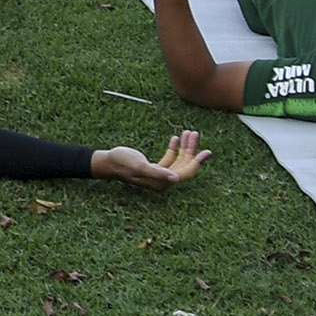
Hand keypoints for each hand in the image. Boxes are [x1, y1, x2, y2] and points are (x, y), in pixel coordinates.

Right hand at [92, 130, 206, 189]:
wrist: (108, 162)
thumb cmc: (121, 163)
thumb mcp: (139, 166)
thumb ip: (157, 172)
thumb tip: (176, 179)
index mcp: (162, 182)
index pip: (186, 172)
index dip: (197, 162)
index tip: (207, 152)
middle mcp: (163, 181)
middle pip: (184, 164)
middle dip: (191, 149)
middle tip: (194, 133)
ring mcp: (160, 174)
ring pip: (178, 160)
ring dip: (184, 147)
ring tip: (188, 132)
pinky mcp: (155, 168)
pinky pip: (170, 159)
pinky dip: (174, 149)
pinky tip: (175, 138)